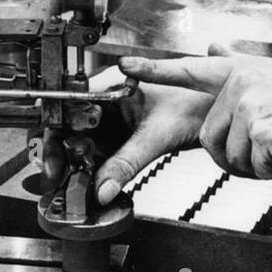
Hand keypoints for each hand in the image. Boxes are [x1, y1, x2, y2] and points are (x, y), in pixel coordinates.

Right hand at [40, 76, 212, 207]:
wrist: (216, 111)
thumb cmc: (195, 104)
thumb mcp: (156, 136)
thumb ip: (127, 162)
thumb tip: (102, 188)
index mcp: (111, 84)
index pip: (70, 105)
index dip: (57, 130)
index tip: (54, 155)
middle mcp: (107, 99)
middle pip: (70, 125)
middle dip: (61, 151)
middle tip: (58, 175)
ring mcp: (113, 117)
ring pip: (82, 140)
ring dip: (74, 161)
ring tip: (70, 181)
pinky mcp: (121, 134)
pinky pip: (98, 151)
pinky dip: (90, 166)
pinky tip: (87, 180)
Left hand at [117, 50, 271, 180]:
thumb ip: (241, 69)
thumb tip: (211, 51)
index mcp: (244, 70)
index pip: (190, 69)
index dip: (155, 70)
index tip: (123, 66)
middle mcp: (243, 83)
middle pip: (211, 138)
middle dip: (237, 154)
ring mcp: (252, 106)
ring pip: (228, 157)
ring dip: (255, 165)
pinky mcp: (262, 132)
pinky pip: (251, 169)